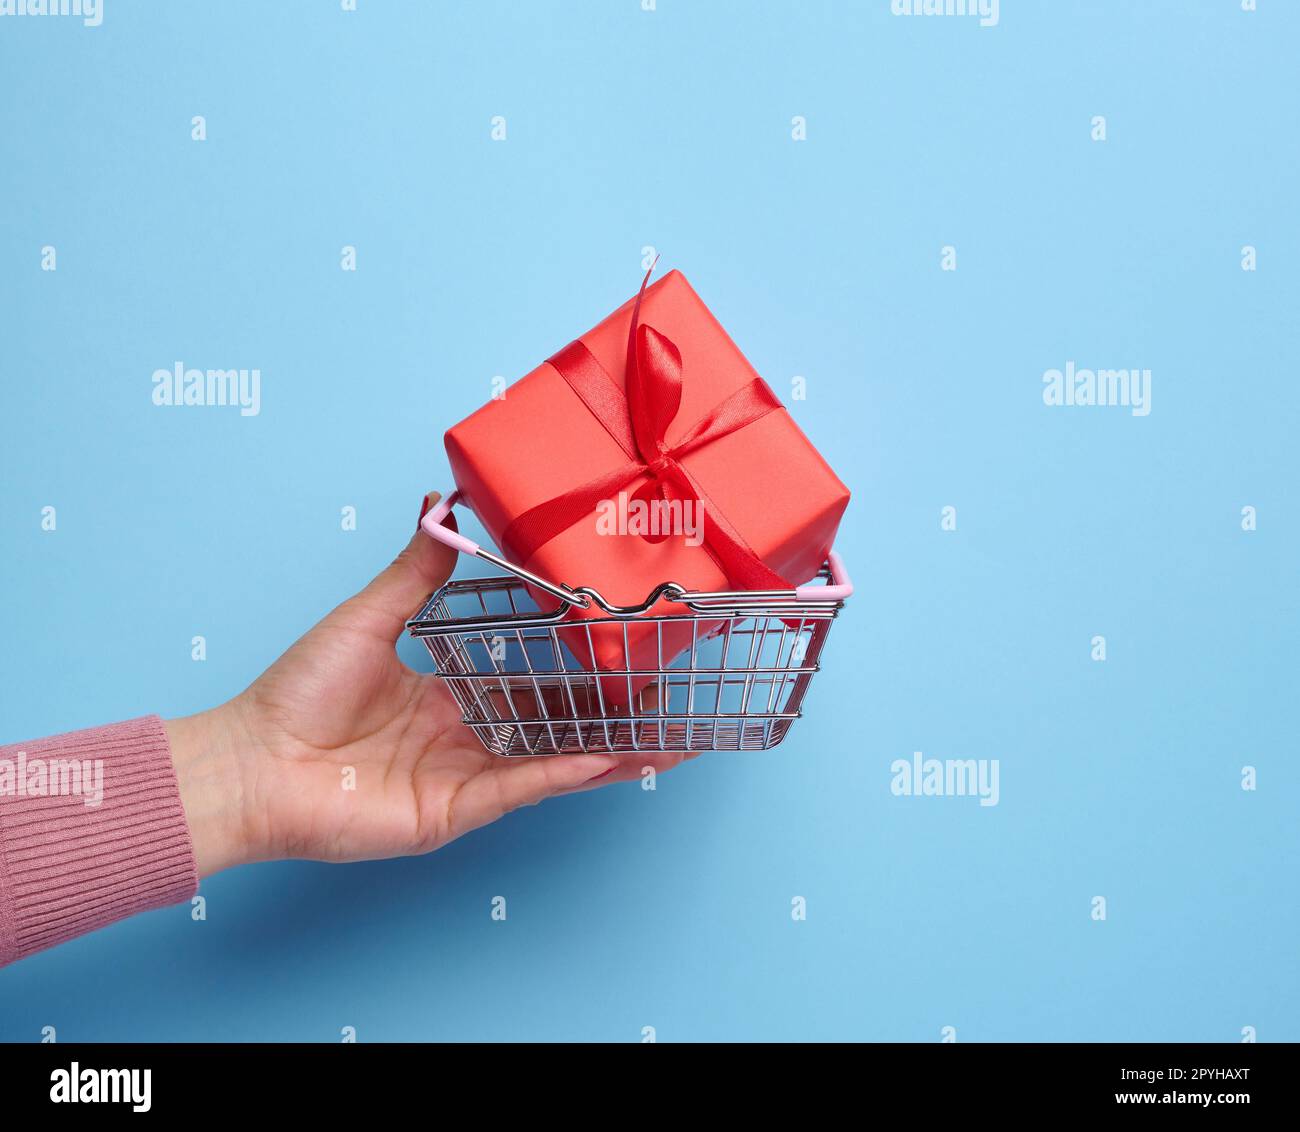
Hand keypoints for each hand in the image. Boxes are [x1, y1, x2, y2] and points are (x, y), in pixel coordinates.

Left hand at [167, 492, 693, 877]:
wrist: (252, 759)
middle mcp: (465, 737)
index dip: (575, 669)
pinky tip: (603, 756)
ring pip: (550, 763)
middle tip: (663, 699)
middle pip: (553, 725)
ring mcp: (463, 778)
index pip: (529, 681)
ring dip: (607, 753)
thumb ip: (416, 568)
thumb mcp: (370, 616)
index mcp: (450, 695)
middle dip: (610, 717)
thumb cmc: (298, 691)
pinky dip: (560, 772)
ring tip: (665, 742)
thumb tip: (439, 503)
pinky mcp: (451, 812)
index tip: (620, 647)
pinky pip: (517, 788)